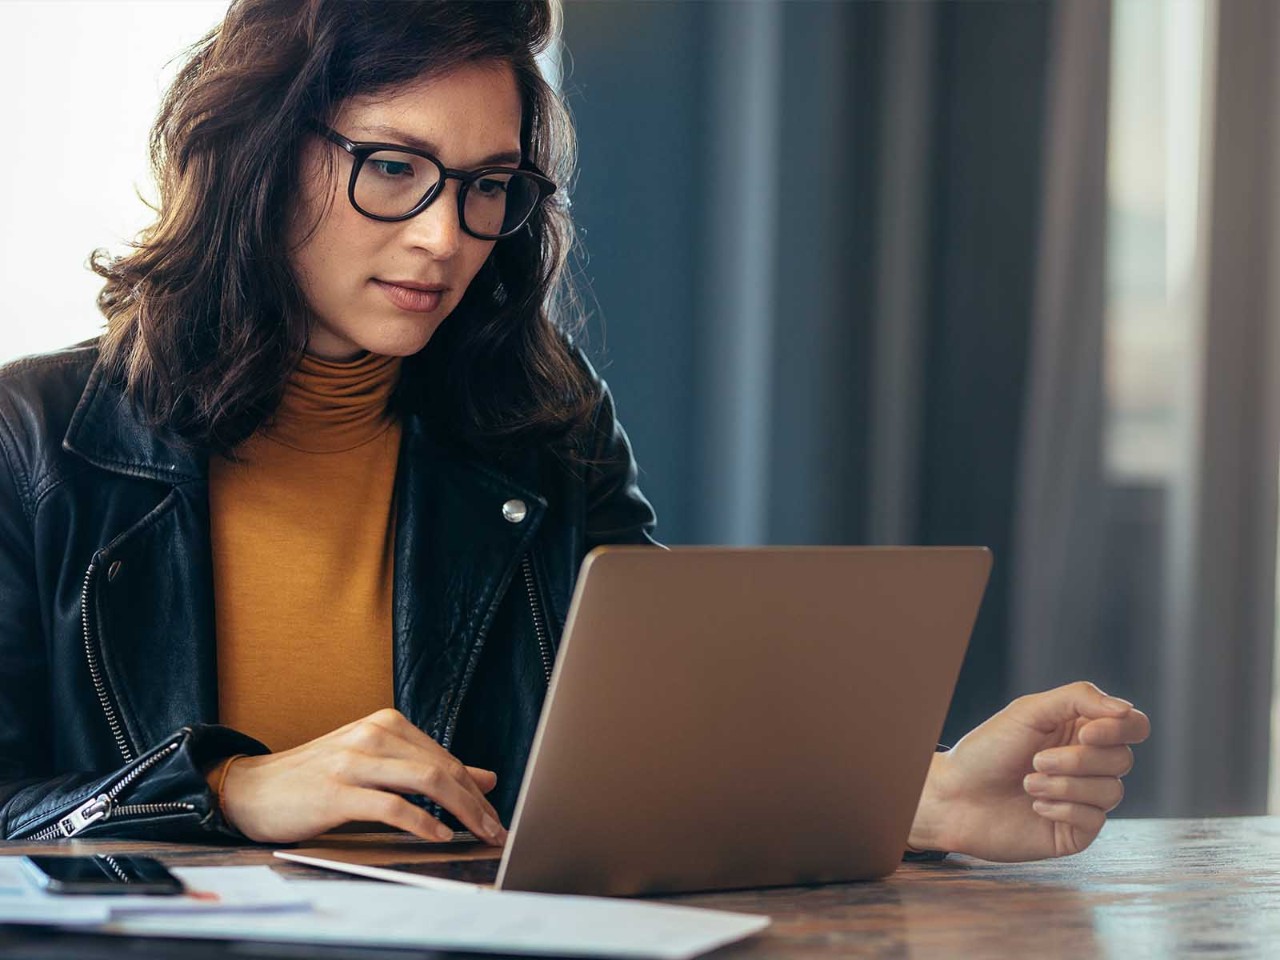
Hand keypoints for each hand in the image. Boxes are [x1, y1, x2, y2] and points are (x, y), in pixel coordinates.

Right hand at [215, 708, 506, 845]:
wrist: (250, 788)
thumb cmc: (315, 779)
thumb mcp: (375, 764)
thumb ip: (426, 768)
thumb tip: (485, 778)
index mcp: (386, 724)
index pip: (446, 757)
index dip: (476, 789)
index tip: (495, 815)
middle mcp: (374, 735)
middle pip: (443, 768)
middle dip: (476, 803)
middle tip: (497, 830)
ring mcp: (354, 761)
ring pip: (426, 781)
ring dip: (461, 811)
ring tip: (478, 834)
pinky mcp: (337, 791)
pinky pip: (392, 806)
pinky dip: (422, 822)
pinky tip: (438, 835)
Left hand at [908, 681, 1149, 861]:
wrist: (954, 795)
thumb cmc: (988, 749)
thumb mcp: (1029, 711)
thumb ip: (1079, 699)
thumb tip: (1126, 710)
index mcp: (1081, 730)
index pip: (1133, 726)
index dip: (1119, 729)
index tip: (1085, 733)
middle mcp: (1089, 764)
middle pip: (1123, 759)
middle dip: (1078, 760)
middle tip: (1036, 760)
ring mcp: (1085, 799)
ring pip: (1112, 790)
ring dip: (1065, 785)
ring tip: (1028, 782)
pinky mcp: (1076, 831)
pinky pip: (1095, 819)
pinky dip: (1063, 808)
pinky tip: (1035, 806)